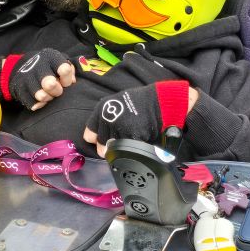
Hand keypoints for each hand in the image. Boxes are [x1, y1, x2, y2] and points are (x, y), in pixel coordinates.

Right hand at [5, 49, 75, 109]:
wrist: (24, 66)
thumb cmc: (49, 67)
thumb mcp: (61, 63)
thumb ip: (71, 71)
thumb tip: (72, 82)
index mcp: (51, 57)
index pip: (64, 70)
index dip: (67, 80)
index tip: (65, 83)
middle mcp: (38, 65)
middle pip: (50, 84)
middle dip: (56, 90)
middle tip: (57, 91)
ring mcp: (26, 77)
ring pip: (41, 96)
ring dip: (47, 98)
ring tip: (49, 95)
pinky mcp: (19, 88)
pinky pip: (32, 103)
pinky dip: (38, 104)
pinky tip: (40, 99)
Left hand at [83, 84, 198, 156]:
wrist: (159, 102)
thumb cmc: (139, 101)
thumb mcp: (116, 102)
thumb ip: (105, 117)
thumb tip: (98, 135)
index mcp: (101, 110)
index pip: (90, 134)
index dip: (96, 139)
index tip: (100, 141)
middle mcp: (107, 120)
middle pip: (101, 145)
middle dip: (107, 147)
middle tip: (115, 145)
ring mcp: (119, 129)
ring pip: (114, 149)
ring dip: (120, 149)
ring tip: (127, 143)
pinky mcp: (132, 137)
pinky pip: (127, 149)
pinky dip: (132, 149)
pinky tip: (137, 142)